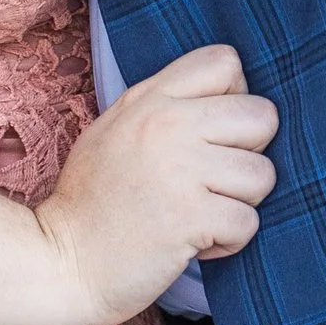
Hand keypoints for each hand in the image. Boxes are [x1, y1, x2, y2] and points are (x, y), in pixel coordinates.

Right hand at [34, 46, 278, 324]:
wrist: (62, 262)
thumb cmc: (91, 200)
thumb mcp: (115, 128)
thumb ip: (163, 103)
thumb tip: (225, 98)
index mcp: (151, 98)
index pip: (226, 62)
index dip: (234, 98)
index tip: (214, 132)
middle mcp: (168, 124)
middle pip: (262, 116)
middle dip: (250, 153)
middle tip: (215, 180)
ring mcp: (181, 171)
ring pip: (263, 174)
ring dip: (240, 203)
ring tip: (202, 213)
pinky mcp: (190, 219)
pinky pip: (248, 222)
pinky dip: (229, 241)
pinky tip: (195, 243)